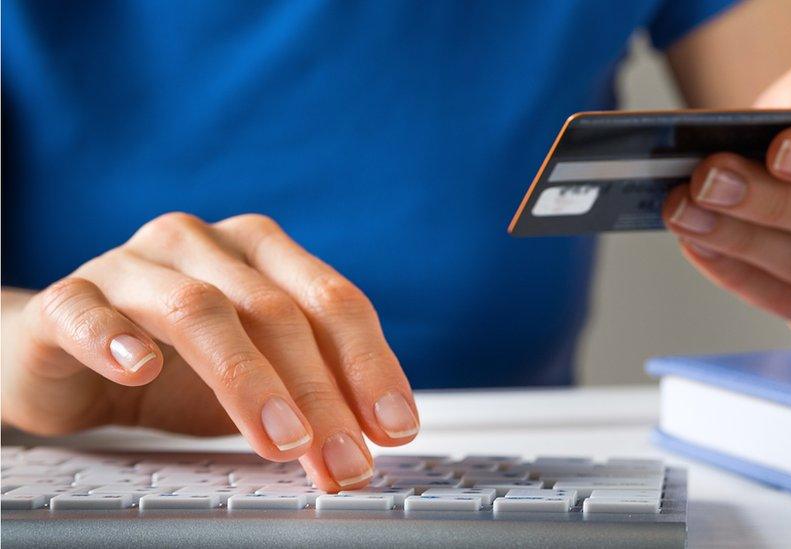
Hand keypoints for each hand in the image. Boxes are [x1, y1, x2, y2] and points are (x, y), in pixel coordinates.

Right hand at [1, 213, 418, 490]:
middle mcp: (203, 245)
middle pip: (276, 311)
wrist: (68, 357)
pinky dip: (115, 339)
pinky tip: (141, 370)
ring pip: (199, 309)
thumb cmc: (177, 365)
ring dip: (247, 379)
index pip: (333, 301)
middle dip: (320, 392)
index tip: (395, 427)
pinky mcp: (69, 298)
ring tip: (281, 440)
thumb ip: (309, 393)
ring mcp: (133, 265)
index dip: (370, 365)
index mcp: (263, 253)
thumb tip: (368, 441)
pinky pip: (87, 311)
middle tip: (344, 458)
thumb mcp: (259, 378)